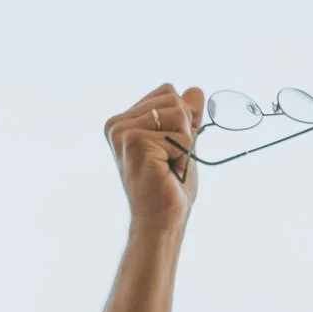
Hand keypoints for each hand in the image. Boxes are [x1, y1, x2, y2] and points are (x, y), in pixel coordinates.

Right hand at [104, 83, 206, 233]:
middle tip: (169, 161)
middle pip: (173, 98)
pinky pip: (181, 135)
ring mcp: (123, 131)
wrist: (161, 221)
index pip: (167, 92)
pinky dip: (183, 156)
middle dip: (184, 131)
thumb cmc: (169, 188)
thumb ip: (186, 117)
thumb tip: (195, 90)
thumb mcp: (181, 144)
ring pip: (179, 113)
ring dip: (184, 144)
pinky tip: (166, 172)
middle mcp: (117, 123)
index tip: (167, 150)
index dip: (181, 120)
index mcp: (123, 121)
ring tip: (168, 166)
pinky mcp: (134, 141)